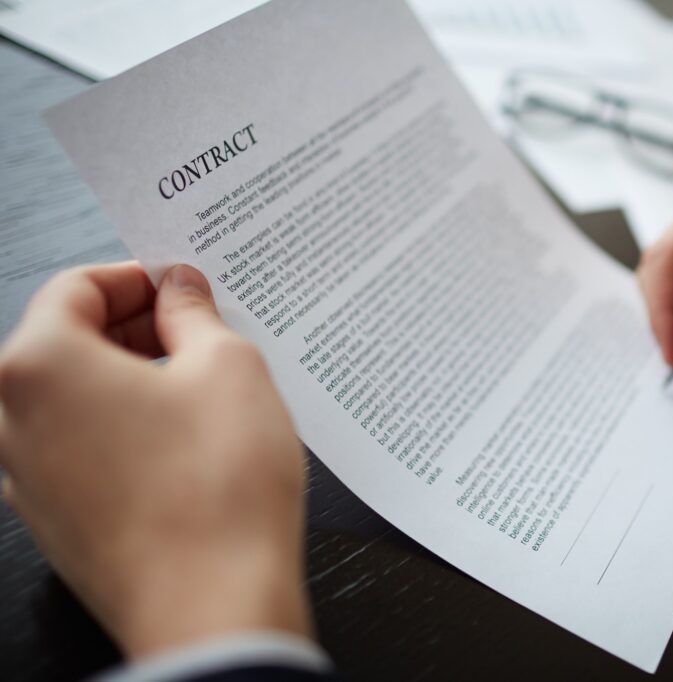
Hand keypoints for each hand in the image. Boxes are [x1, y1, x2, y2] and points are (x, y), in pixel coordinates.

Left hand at [0, 262, 309, 658]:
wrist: (215, 604)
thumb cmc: (219, 485)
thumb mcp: (228, 366)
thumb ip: (194, 312)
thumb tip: (180, 288)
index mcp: (39, 366)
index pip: (76, 287)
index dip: (138, 278)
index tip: (183, 288)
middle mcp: (12, 421)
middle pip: (66, 343)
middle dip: (135, 328)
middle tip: (201, 333)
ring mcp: (27, 478)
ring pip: (76, 400)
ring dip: (132, 381)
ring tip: (202, 391)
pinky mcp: (55, 521)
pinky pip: (84, 450)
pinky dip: (126, 430)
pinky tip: (186, 445)